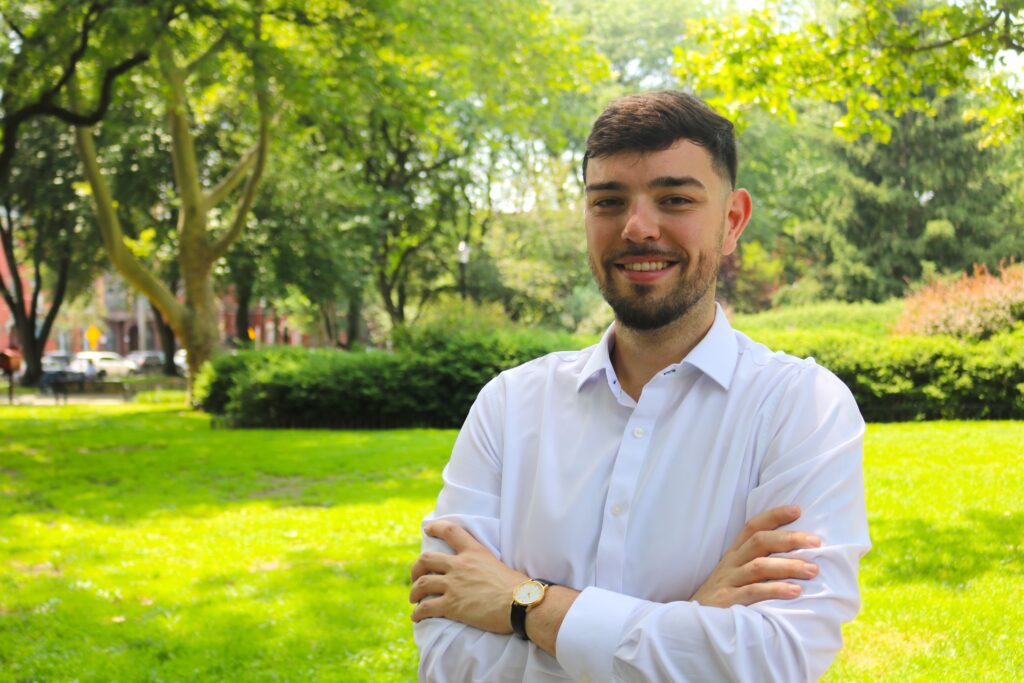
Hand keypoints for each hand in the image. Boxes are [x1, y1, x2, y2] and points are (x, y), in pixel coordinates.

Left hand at [409, 520, 527, 632]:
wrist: (520, 604)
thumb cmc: (518, 587)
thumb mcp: (500, 564)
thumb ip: (485, 564)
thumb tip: (486, 572)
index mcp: (474, 552)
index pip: (451, 531)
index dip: (436, 527)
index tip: (427, 529)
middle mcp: (460, 565)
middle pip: (426, 559)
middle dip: (416, 568)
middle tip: (416, 576)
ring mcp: (454, 585)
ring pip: (422, 584)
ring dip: (414, 592)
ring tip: (414, 599)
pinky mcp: (452, 605)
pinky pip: (427, 608)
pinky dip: (418, 613)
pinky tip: (417, 617)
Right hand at [690, 504, 820, 607]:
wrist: (691, 623)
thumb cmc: (722, 598)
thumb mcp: (734, 575)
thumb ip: (757, 563)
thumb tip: (794, 556)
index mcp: (734, 554)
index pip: (753, 527)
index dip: (774, 516)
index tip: (798, 509)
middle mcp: (731, 563)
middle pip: (760, 541)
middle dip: (789, 539)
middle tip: (816, 542)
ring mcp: (728, 581)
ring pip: (759, 566)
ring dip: (788, 566)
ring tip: (813, 570)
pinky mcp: (727, 601)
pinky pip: (753, 592)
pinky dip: (776, 590)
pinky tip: (795, 592)